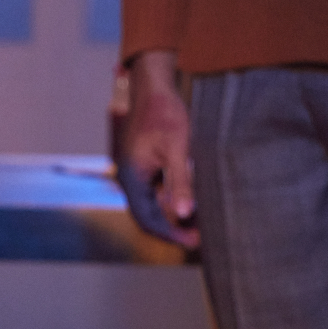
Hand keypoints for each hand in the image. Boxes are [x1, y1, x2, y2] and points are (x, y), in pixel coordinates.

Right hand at [115, 50, 199, 248]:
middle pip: (146, 216)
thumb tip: (186, 213)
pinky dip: (169, 202)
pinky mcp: (142, 165)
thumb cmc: (165, 114)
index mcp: (132, 175)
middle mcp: (128, 177)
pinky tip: (188, 200)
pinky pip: (152, 193)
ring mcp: (134, 171)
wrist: (153, 87)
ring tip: (198, 223)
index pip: (147, 219)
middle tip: (199, 237)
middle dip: (170, 229)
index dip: (170, 234)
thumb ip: (181, 182)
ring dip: (170, 217)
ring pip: (149, 205)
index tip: (195, 241)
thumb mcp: (178, 148)